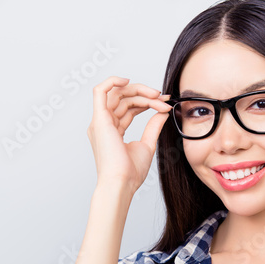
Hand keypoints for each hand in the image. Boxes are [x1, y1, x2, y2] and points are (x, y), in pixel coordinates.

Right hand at [86, 76, 171, 193]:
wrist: (122, 183)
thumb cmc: (131, 172)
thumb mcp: (147, 144)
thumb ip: (153, 126)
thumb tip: (162, 111)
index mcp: (112, 130)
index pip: (129, 107)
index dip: (147, 101)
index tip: (165, 102)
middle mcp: (104, 124)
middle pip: (124, 98)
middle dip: (145, 94)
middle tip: (163, 98)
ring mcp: (100, 121)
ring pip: (118, 94)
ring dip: (140, 91)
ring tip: (157, 97)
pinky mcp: (99, 119)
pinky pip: (100, 91)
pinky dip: (112, 81)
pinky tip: (128, 81)